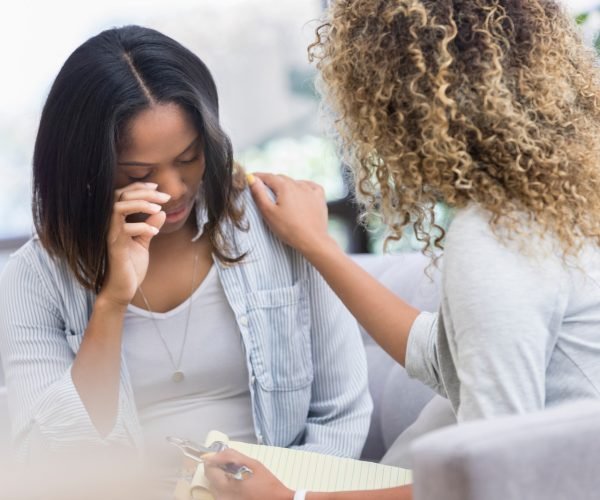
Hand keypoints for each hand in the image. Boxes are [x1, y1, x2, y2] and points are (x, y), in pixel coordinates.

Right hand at [99, 182, 167, 306]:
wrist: (122, 290)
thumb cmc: (130, 267)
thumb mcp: (143, 243)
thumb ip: (149, 227)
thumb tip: (161, 213)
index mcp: (117, 222)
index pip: (123, 195)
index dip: (139, 187)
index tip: (157, 187)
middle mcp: (110, 225)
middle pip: (121, 195)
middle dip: (144, 192)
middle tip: (165, 197)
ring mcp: (110, 235)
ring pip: (118, 207)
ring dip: (140, 204)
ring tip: (158, 209)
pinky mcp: (114, 247)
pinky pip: (124, 229)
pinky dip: (141, 226)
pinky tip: (155, 232)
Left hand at [204, 449, 292, 499]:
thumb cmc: (267, 483)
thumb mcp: (253, 464)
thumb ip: (232, 456)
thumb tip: (216, 454)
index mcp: (226, 486)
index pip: (208, 469)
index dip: (213, 459)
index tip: (223, 456)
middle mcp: (221, 497)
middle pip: (210, 477)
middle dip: (218, 467)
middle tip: (232, 463)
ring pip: (214, 484)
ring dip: (222, 476)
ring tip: (237, 473)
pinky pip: (220, 492)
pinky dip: (225, 484)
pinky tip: (238, 482)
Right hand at [248, 173, 331, 256]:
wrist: (312, 241)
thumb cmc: (288, 229)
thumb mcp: (268, 212)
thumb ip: (259, 194)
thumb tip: (251, 179)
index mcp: (285, 187)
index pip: (268, 177)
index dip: (258, 177)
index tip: (251, 178)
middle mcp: (299, 185)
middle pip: (281, 179)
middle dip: (271, 182)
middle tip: (263, 188)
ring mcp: (311, 191)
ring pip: (295, 182)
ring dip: (286, 186)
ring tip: (281, 194)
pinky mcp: (319, 198)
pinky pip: (310, 186)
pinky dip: (303, 187)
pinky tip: (300, 193)